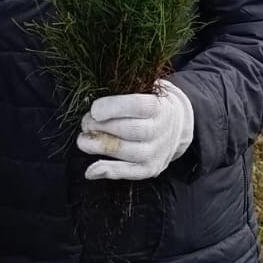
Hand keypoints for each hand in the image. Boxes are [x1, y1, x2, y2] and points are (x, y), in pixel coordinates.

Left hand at [76, 80, 193, 180]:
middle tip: (86, 123)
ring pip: (126, 151)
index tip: (95, 109)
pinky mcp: (151, 168)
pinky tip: (91, 171)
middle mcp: (161, 130)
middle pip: (129, 130)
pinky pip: (129, 172)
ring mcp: (157, 151)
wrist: (179, 125)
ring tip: (83, 140)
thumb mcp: (147, 90)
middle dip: (100, 127)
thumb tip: (96, 104)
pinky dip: (108, 172)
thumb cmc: (152, 104)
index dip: (113, 107)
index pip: (138, 106)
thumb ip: (125, 91)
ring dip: (98, 147)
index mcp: (160, 106)